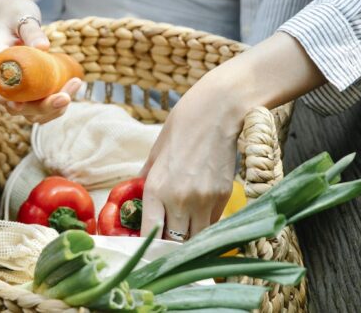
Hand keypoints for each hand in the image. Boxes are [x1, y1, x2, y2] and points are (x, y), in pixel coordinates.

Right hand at [0, 0, 81, 122]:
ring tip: (75, 84)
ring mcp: (17, 89)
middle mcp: (3, 81)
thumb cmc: (16, 14)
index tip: (20, 104)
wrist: (16, 17)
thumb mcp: (22, 16)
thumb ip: (31, 30)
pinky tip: (73, 85)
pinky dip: (58, 104)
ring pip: (31, 112)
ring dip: (55, 108)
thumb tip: (43, 47)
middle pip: (15, 107)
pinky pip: (43, 107)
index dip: (3, 100)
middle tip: (65, 97)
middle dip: (42, 107)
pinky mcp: (30, 92)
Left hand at [139, 70, 243, 239]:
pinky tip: (199, 218)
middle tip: (166, 245)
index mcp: (157, 189)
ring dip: (189, 240)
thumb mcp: (155, 154)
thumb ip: (146, 180)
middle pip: (175, 243)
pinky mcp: (224, 197)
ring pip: (196, 239)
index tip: (147, 249)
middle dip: (169, 247)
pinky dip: (205, 226)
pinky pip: (213, 224)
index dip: (148, 246)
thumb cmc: (181, 128)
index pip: (151, 234)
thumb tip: (136, 198)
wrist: (217, 112)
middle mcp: (180, 200)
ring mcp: (204, 201)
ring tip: (183, 234)